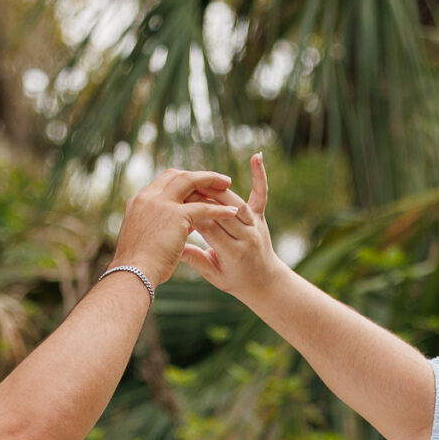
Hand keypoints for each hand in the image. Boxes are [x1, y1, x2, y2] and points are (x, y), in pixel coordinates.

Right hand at [112, 165, 247, 289]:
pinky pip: (203, 207)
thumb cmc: (136, 266)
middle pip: (177, 175)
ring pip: (191, 182)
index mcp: (139, 201)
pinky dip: (219, 209)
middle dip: (199, 175)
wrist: (132, 274)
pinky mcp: (175, 215)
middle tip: (217, 179)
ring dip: (211, 182)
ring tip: (228, 185)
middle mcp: (149, 197)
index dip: (183, 182)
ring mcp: (161, 203)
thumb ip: (158, 228)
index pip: (164, 181)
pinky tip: (232, 212)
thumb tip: (177, 228)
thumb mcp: (145, 239)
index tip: (198, 187)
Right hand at [180, 154, 281, 306]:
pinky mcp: (261, 217)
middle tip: (182, 187)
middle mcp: (247, 237)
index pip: (209, 227)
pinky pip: (261, 194)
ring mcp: (256, 225)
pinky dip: (259, 175)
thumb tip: (174, 247)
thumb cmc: (234, 281)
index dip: (192, 214)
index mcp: (233, 253)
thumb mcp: (213, 275)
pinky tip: (256, 156)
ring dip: (216, 187)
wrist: (264, 283)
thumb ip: (195, 259)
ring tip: (198, 178)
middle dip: (201, 198)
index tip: (175, 205)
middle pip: (221, 211)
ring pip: (234, 200)